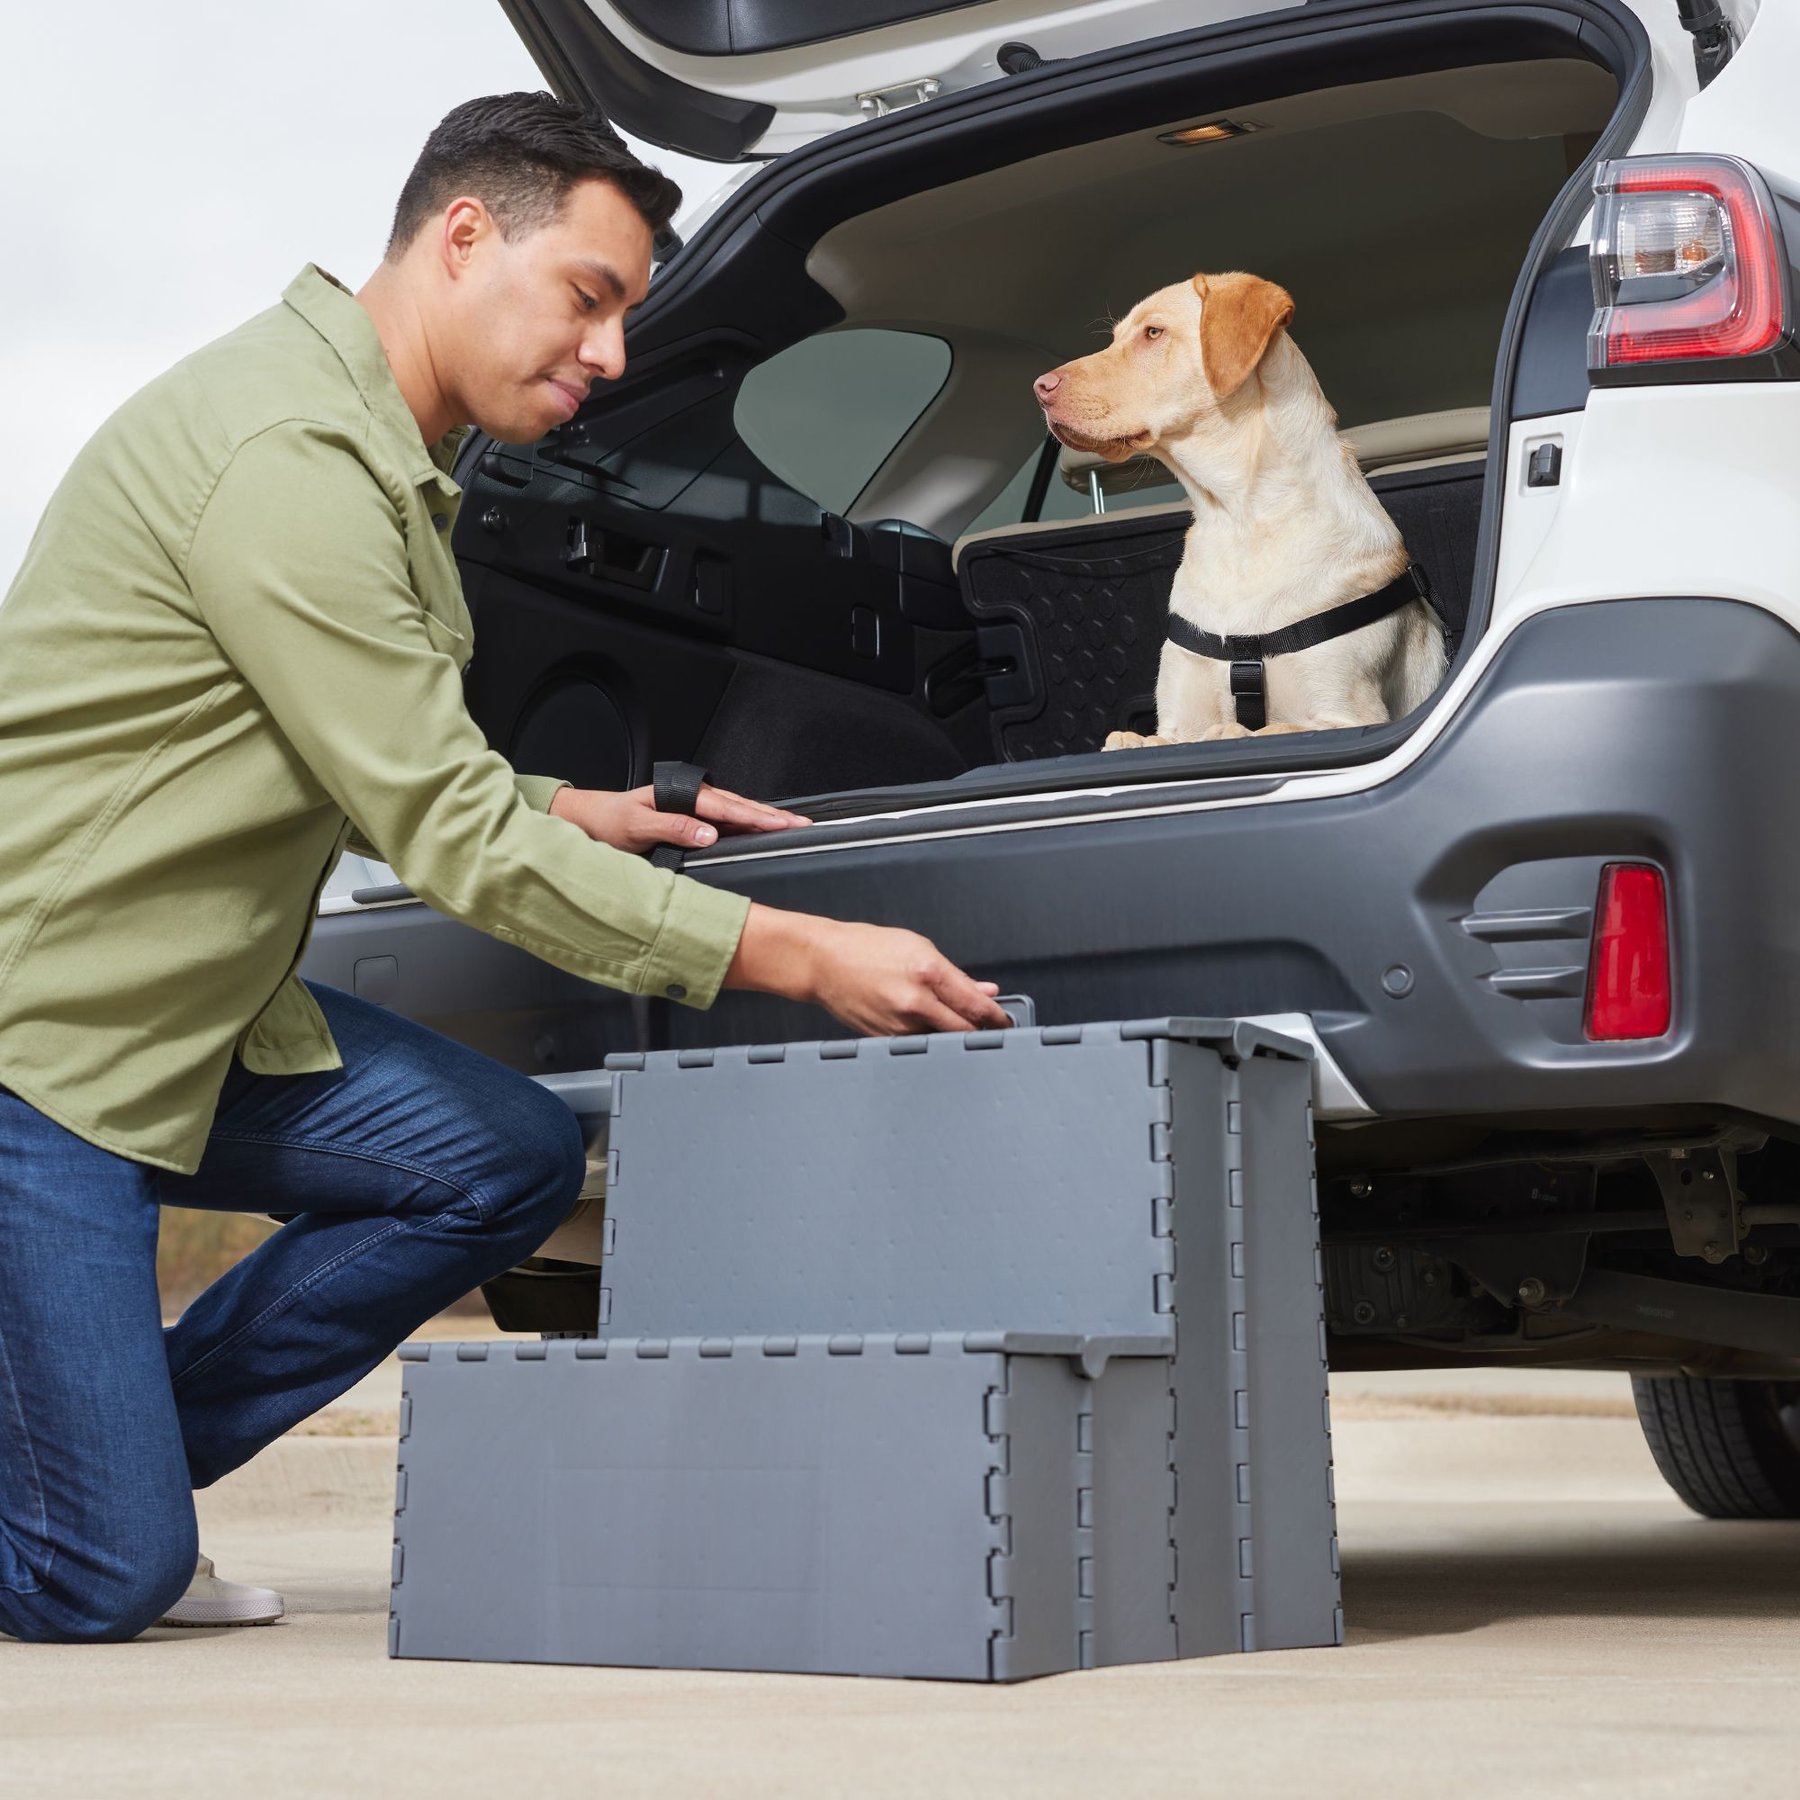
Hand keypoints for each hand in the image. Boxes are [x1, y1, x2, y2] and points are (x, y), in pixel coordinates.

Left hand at [550, 783, 809, 855]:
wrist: (588, 821)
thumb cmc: (608, 822)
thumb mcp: (635, 827)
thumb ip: (673, 828)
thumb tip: (710, 834)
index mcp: (682, 797)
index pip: (729, 808)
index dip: (759, 817)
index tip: (784, 824)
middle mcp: (691, 800)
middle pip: (740, 808)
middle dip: (773, 816)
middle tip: (803, 825)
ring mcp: (692, 810)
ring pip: (736, 814)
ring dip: (763, 820)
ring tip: (792, 827)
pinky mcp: (689, 821)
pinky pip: (725, 822)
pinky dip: (746, 827)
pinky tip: (760, 833)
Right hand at [725, 906, 1011, 1035]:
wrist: (822, 961)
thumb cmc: (866, 948)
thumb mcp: (918, 947)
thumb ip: (956, 975)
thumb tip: (984, 991)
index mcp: (928, 971)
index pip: (976, 1006)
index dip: (997, 1019)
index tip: (1006, 1023)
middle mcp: (914, 1001)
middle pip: (964, 1030)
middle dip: (981, 1032)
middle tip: (991, 1031)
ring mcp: (899, 1024)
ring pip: (942, 1041)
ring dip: (954, 1038)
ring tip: (957, 1028)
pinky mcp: (885, 1038)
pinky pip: (918, 1045)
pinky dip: (929, 1040)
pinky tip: (928, 1031)